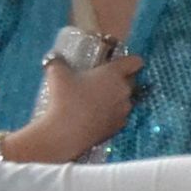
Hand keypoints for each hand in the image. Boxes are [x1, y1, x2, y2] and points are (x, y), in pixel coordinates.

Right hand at [26, 42, 142, 160]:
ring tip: (93, 100)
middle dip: (119, 79)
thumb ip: (58, 62)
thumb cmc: (64, 98)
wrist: (66, 132)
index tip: (117, 63)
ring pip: (125, 99)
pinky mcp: (119, 126)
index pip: (135, 61)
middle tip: (99, 81)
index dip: (129, 60)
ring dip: (114, 98)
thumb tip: (54, 58)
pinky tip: (93, 116)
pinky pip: (118, 116)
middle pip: (131, 80)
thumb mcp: (56, 73)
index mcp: (114, 74)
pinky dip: (110, 114)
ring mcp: (124, 110)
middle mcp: (125, 91)